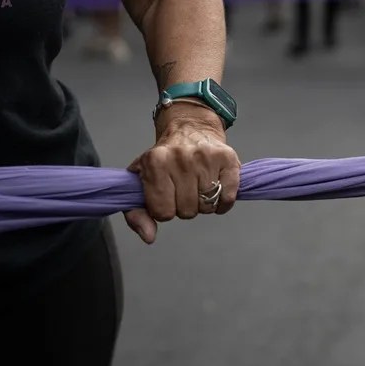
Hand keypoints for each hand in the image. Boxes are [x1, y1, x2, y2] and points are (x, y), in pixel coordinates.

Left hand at [124, 103, 240, 243]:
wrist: (190, 128)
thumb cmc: (164, 160)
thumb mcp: (141, 183)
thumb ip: (136, 213)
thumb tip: (149, 237)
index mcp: (155, 162)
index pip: (162, 213)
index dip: (165, 210)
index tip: (166, 196)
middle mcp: (181, 158)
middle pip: (187, 211)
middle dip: (185, 206)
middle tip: (184, 189)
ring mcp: (206, 157)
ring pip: (207, 206)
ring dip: (204, 204)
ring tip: (198, 187)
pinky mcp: (228, 159)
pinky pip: (227, 198)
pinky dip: (223, 203)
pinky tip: (216, 191)